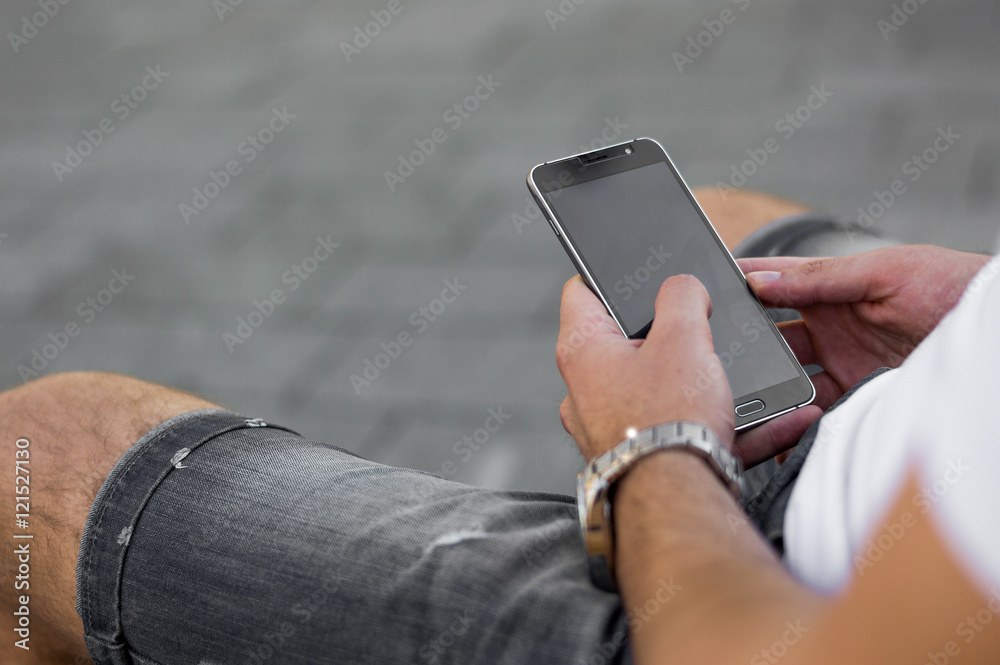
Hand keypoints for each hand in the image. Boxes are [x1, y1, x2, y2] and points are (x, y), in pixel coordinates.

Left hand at [557, 274, 820, 465]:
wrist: (680, 504)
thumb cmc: (669, 420)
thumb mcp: (684, 339)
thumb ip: (682, 297)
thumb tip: (682, 285)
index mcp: (583, 351)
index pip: (581, 292)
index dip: (608, 273)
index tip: (635, 268)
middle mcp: (586, 391)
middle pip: (628, 343)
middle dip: (672, 334)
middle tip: (705, 324)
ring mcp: (613, 428)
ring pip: (665, 391)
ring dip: (711, 384)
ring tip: (753, 377)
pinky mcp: (643, 460)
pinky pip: (689, 432)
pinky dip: (732, 426)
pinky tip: (781, 421)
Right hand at [739, 245, 990, 409]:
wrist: (993, 336)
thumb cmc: (950, 286)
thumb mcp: (884, 272)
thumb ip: (822, 277)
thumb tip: (762, 280)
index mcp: (831, 285)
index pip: (773, 280)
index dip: (738, 282)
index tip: (702, 290)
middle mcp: (830, 324)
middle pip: (770, 335)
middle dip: (743, 343)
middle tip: (716, 355)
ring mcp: (842, 362)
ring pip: (787, 377)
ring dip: (767, 386)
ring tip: (744, 396)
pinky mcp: (858, 396)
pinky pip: (816, 412)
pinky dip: (796, 422)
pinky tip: (780, 429)